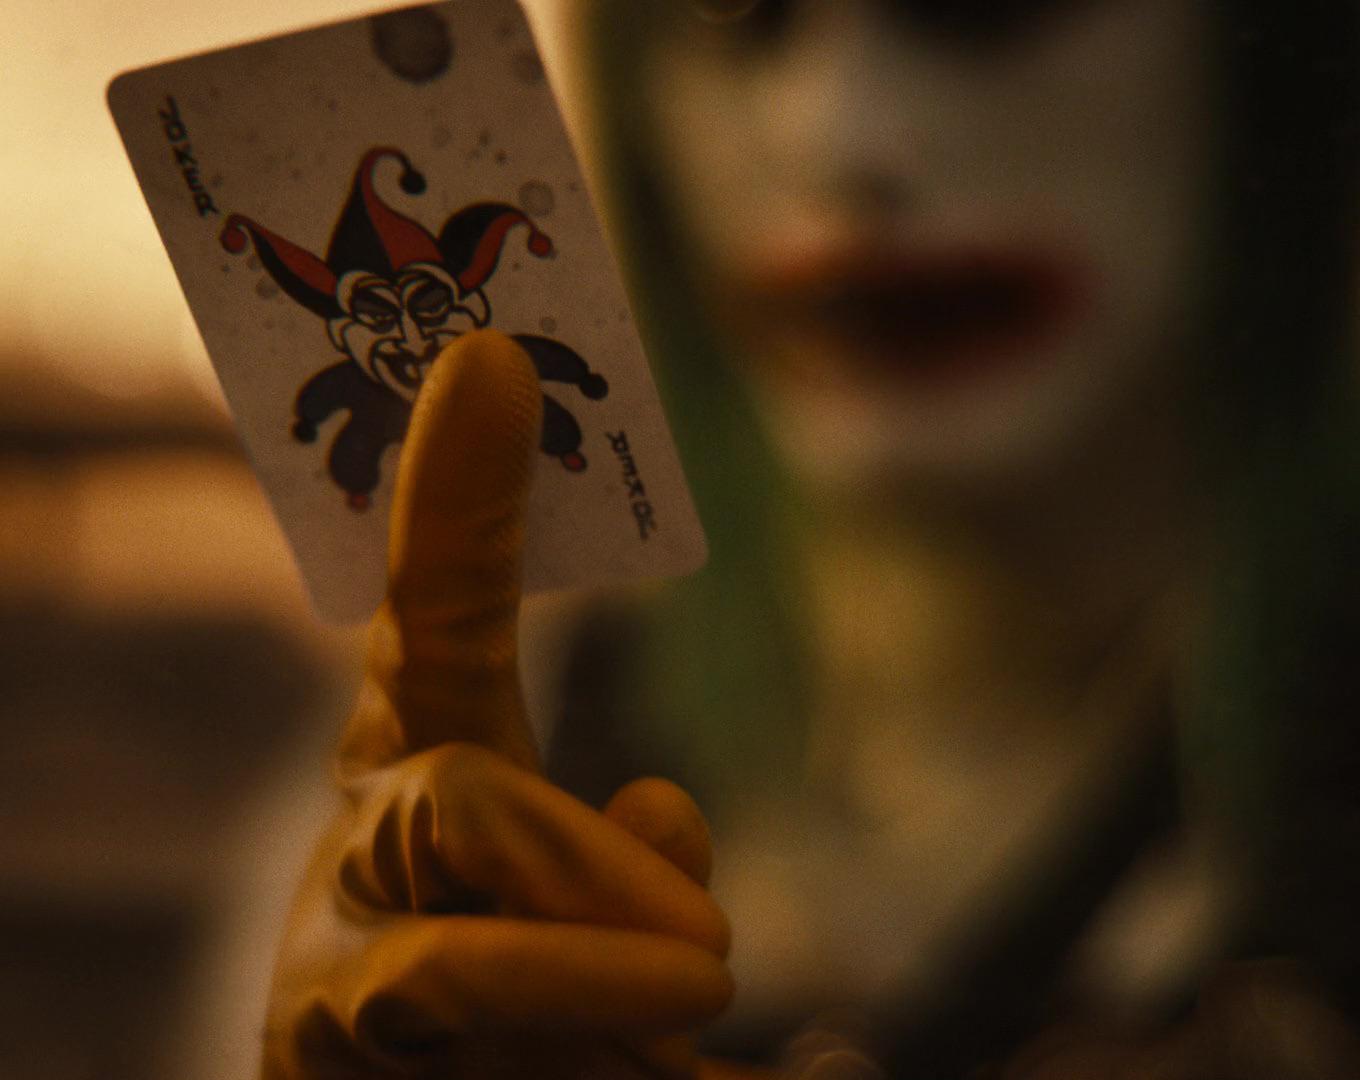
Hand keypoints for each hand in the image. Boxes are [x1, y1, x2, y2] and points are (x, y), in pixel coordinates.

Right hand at [262, 330, 734, 1078]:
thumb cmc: (535, 1010)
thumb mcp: (597, 905)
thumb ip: (614, 851)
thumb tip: (656, 802)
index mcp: (419, 774)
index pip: (434, 625)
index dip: (458, 504)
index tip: (493, 359)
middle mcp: (362, 853)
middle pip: (452, 798)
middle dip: (575, 865)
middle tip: (706, 952)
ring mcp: (331, 978)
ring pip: (450, 967)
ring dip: (591, 997)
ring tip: (688, 1018)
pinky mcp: (321, 1066)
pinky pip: (483, 1060)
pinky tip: (752, 1069)